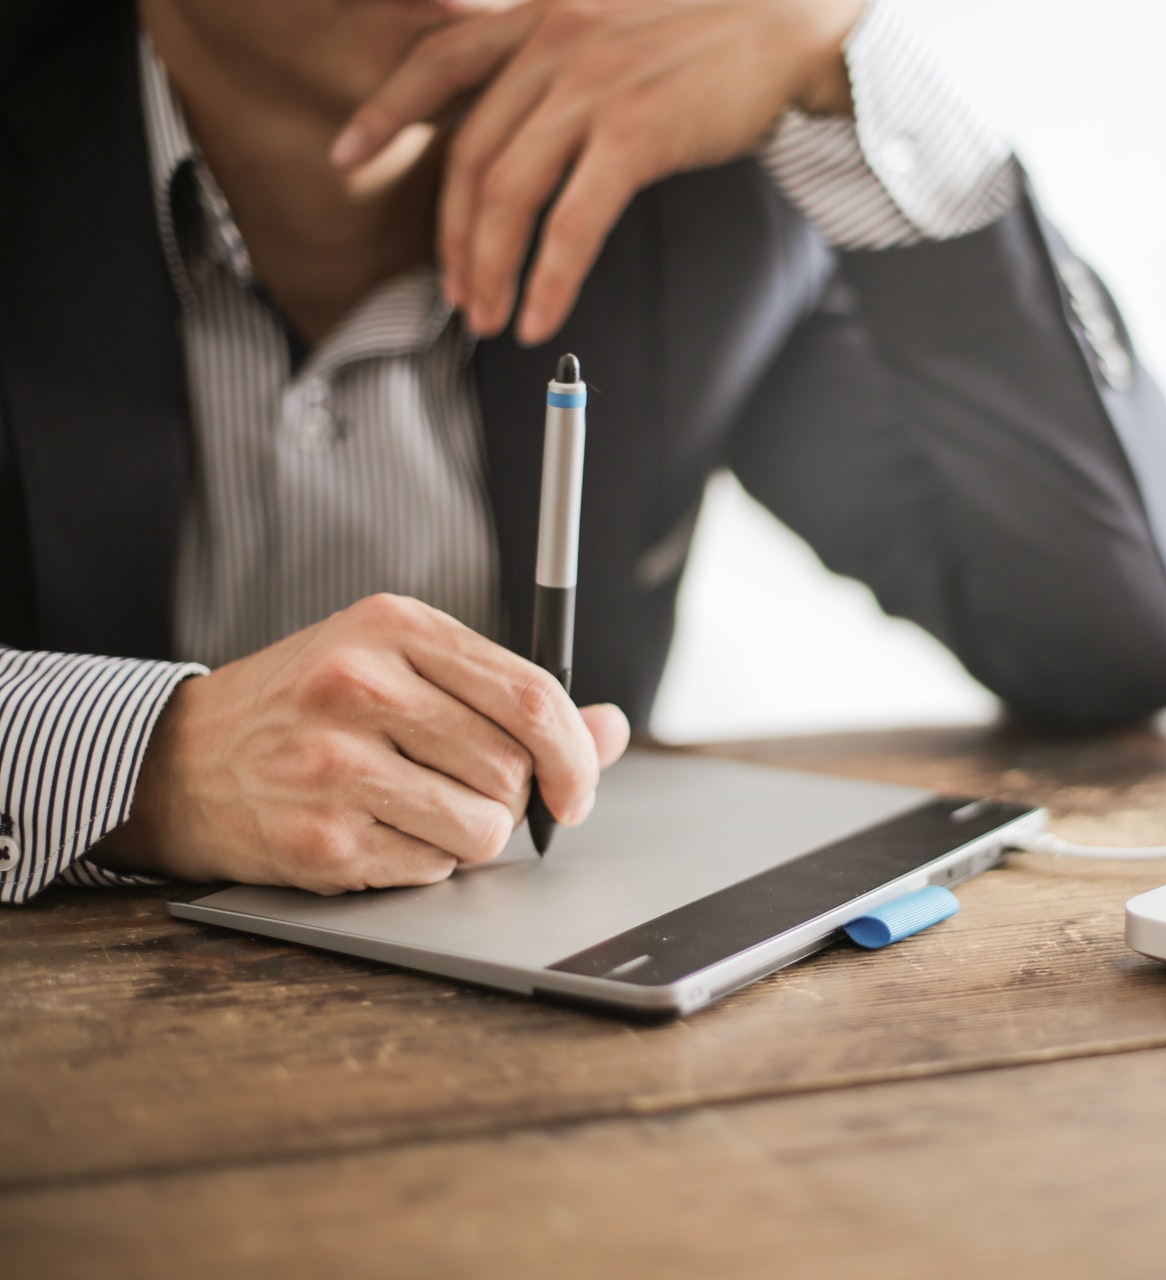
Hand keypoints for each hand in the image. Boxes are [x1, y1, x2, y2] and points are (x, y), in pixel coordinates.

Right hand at [92, 594, 629, 893]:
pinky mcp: (321, 837)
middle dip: (512, 798)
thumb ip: (509, 695)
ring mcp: (335, 764)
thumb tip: (610, 729)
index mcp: (394, 627)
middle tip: (471, 795)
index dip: (575, 754)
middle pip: (512, 768)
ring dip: (472, 836)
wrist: (180, 762)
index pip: (531, 695)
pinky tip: (379, 831)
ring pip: (483, 828)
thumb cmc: (310, 708)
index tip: (577, 788)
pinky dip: (425, 863)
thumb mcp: (402, 666)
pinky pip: (433, 870)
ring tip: (421, 811)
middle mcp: (361, 686)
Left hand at [330, 0, 864, 345]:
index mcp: (541, 15)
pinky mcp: (634, 134)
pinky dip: (549, 278)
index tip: (346, 152)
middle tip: (457, 291)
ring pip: (509, 195)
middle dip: (454, 237)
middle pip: (472, 155)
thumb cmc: (713, 34)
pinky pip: (572, 223)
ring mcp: (591, 88)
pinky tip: (542, 314)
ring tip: (492, 316)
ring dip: (492, 268)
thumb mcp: (614, 22)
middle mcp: (554, 43)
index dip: (385, 110)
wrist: (788, 25)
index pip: (438, 59)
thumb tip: (526, 115)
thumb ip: (561, 56)